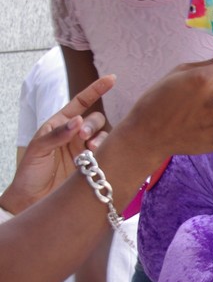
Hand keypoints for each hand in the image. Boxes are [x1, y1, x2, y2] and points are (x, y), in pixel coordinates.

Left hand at [0, 75, 112, 214]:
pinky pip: (108, 155)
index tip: (112, 79)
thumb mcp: (37, 150)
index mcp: (61, 125)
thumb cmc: (30, 173)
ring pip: (104, 136)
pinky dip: (108, 153)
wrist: (31, 201)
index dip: (96, 90)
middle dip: (93, 125)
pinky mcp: (94, 167)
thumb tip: (77, 121)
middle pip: (96, 120)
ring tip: (92, 151)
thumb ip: (56, 134)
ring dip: (101, 139)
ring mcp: (86, 151)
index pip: (81, 102)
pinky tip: (100, 160)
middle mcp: (76, 136)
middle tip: (84, 138)